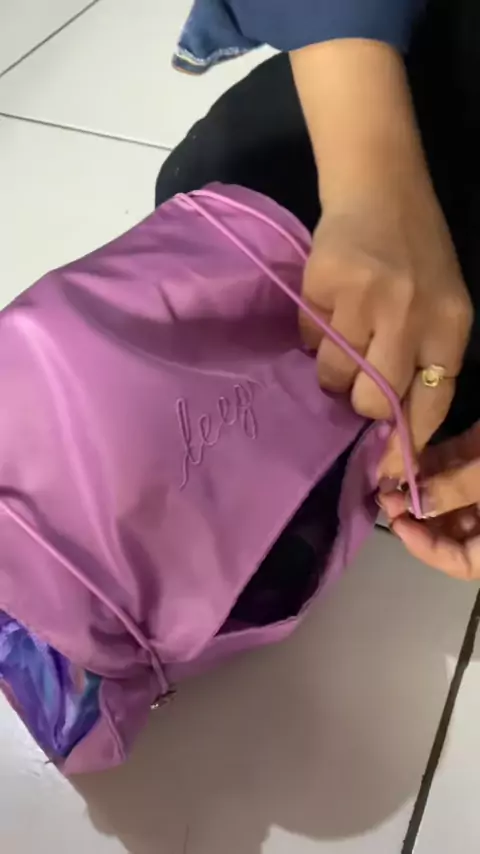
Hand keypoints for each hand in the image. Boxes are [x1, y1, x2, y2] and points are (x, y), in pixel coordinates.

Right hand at [291, 40, 471, 470]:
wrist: (379, 182)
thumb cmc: (415, 250)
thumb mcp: (442, 304)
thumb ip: (425, 359)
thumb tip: (391, 425)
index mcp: (451, 325)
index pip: (431, 403)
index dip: (405, 443)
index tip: (385, 470)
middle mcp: (412, 314)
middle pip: (373, 399)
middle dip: (357, 400)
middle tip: (353, 377)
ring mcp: (367, 298)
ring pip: (333, 372)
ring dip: (331, 360)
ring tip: (341, 324)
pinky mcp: (325, 283)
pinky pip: (308, 337)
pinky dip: (312, 328)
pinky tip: (329, 297)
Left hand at [381, 423, 479, 579]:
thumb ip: (457, 490)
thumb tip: (416, 503)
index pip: (462, 563)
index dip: (427, 548)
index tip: (399, 524)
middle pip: (449, 529)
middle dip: (413, 514)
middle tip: (387, 494)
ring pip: (444, 496)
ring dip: (414, 487)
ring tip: (388, 474)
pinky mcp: (478, 452)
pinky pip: (449, 464)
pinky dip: (426, 461)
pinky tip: (402, 452)